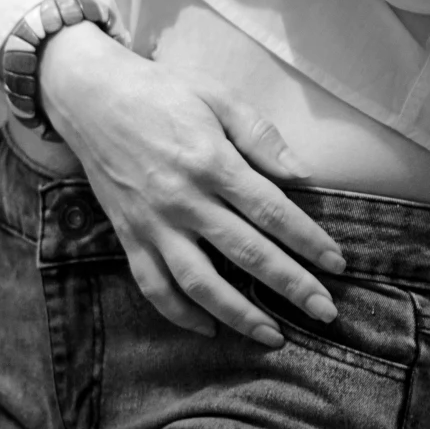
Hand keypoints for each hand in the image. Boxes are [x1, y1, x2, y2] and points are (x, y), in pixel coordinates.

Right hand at [38, 21, 344, 346]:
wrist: (92, 96)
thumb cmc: (162, 91)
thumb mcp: (217, 95)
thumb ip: (260, 135)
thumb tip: (302, 174)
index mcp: (211, 161)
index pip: (272, 211)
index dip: (308, 240)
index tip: (338, 265)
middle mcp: (184, 199)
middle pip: (246, 253)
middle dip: (291, 286)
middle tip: (326, 312)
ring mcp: (153, 223)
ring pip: (201, 283)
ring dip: (240, 315)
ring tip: (275, 336)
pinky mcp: (129, 237)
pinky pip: (154, 287)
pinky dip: (180, 314)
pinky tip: (209, 328)